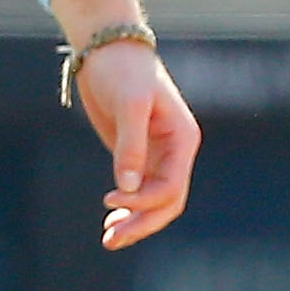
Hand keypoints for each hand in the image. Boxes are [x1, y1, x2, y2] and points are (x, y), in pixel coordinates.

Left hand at [71, 33, 201, 248]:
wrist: (107, 50)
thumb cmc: (123, 71)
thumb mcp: (129, 105)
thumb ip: (130, 146)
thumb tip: (130, 188)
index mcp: (182, 139)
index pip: (172, 187)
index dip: (144, 202)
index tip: (109, 199)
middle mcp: (174, 151)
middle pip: (167, 202)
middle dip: (142, 222)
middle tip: (111, 240)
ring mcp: (155, 154)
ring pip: (153, 201)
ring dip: (135, 221)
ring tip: (108, 238)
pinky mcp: (135, 154)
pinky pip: (138, 190)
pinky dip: (127, 207)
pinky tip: (110, 219)